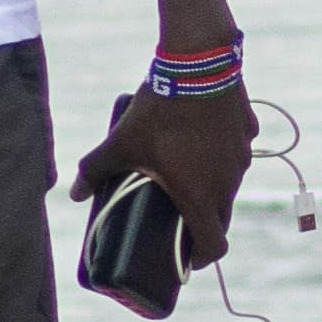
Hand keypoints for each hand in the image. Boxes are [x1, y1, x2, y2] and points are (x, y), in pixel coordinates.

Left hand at [74, 80, 256, 269]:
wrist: (198, 64)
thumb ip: (94, 170)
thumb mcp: (121, 143)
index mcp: (200, 196)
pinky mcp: (248, 131)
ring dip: (214, 187)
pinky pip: (238, 152)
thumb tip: (73, 193)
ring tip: (189, 174)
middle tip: (180, 218)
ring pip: (231, 184)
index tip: (188, 257)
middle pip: (222, 218)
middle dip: (204, 224)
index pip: (214, 246)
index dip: (201, 258)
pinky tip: (204, 139)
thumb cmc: (159, 112)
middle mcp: (228, 182)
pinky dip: (223, 155)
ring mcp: (243, 157)